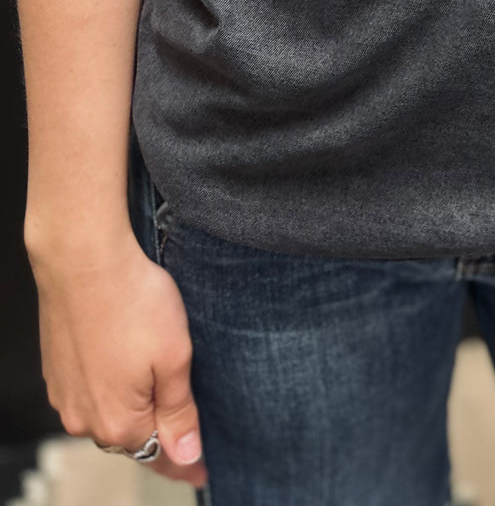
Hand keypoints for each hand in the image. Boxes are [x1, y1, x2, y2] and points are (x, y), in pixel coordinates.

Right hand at [26, 229, 206, 488]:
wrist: (82, 259)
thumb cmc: (132, 300)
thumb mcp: (174, 357)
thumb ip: (178, 412)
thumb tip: (186, 454)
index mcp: (119, 423)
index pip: (158, 457)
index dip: (185, 462)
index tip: (203, 468)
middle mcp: (85, 418)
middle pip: (131, 438)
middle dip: (158, 434)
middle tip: (190, 427)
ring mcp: (66, 394)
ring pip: (109, 414)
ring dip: (133, 408)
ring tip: (160, 392)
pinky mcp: (57, 369)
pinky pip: (90, 391)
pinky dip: (111, 386)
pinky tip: (127, 365)